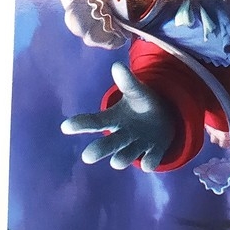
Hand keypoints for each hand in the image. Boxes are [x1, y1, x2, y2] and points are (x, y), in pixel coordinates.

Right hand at [60, 62, 174, 171]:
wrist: (164, 120)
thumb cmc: (141, 105)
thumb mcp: (136, 91)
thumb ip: (127, 82)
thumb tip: (117, 66)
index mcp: (113, 119)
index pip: (94, 122)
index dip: (80, 124)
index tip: (64, 127)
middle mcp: (122, 136)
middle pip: (108, 144)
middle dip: (99, 150)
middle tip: (87, 157)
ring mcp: (138, 146)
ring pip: (126, 155)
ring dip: (122, 158)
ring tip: (116, 162)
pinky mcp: (155, 152)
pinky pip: (150, 160)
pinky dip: (148, 161)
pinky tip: (146, 163)